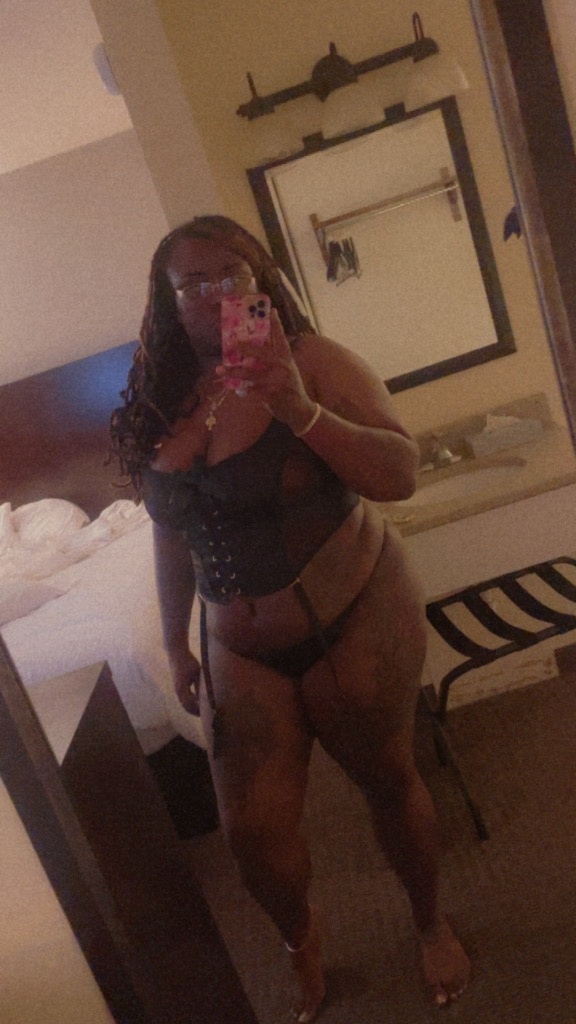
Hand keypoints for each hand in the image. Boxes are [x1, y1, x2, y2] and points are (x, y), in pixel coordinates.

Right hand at [169, 648, 201, 714]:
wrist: (176, 652)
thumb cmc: (188, 661)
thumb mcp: (197, 673)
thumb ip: (200, 684)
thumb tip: (207, 696)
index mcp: (182, 688)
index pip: (190, 705)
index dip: (198, 710)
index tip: (207, 713)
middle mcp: (178, 690)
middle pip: (186, 706)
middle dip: (195, 711)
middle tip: (206, 715)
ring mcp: (177, 688)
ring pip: (184, 703)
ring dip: (192, 707)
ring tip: (203, 710)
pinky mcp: (178, 685)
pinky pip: (184, 697)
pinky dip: (190, 701)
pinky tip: (198, 700)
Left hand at [217, 310, 316, 430]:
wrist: (300, 410)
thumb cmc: (289, 388)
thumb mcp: (287, 370)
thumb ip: (274, 360)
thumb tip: (252, 351)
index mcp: (287, 358)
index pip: (281, 338)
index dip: (276, 324)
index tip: (271, 310)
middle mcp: (283, 366)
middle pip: (262, 353)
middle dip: (246, 347)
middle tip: (233, 343)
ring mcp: (278, 381)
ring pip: (250, 374)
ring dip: (233, 372)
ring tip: (220, 370)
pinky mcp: (272, 395)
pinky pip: (252, 391)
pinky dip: (244, 391)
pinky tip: (238, 392)